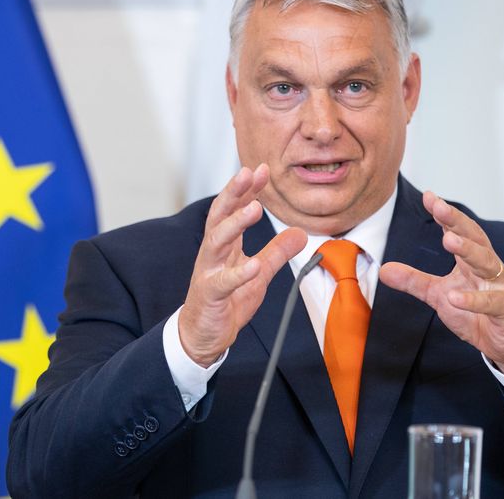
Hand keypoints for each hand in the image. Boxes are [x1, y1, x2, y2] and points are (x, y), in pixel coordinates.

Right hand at [179, 164, 307, 366]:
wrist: (203, 334)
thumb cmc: (226, 301)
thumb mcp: (258, 274)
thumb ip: (276, 252)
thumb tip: (300, 232)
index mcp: (224, 245)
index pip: (233, 209)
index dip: (247, 189)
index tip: (262, 169)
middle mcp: (212, 253)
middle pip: (218, 216)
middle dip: (233, 193)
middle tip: (248, 173)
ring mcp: (208, 273)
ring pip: (216, 242)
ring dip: (235, 224)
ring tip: (254, 209)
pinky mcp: (210, 295)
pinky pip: (223, 282)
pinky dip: (238, 273)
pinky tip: (253, 265)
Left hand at [378, 191, 503, 376]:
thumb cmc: (477, 313)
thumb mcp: (439, 296)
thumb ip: (414, 281)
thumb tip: (383, 270)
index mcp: (471, 261)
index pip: (458, 232)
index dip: (445, 214)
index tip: (429, 196)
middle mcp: (488, 268)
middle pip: (475, 238)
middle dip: (457, 222)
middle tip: (439, 207)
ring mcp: (499, 287)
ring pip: (487, 263)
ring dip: (469, 250)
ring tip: (449, 240)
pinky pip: (491, 302)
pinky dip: (473, 299)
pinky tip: (455, 297)